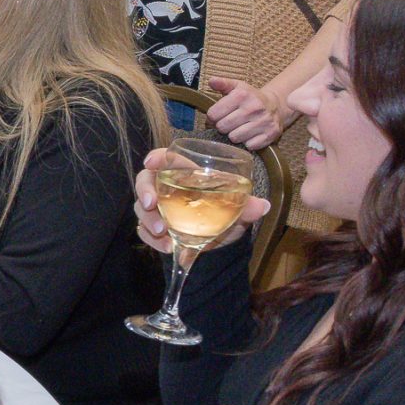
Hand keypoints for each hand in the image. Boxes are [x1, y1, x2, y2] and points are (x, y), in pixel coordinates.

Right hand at [132, 148, 269, 256]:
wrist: (218, 243)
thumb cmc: (225, 215)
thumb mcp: (238, 210)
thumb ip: (246, 206)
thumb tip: (263, 206)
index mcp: (187, 174)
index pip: (167, 159)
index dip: (156, 158)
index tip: (150, 162)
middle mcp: (167, 188)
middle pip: (145, 181)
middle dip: (145, 192)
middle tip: (152, 204)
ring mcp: (158, 209)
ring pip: (142, 208)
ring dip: (149, 220)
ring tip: (164, 233)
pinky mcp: (153, 228)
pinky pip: (143, 231)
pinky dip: (152, 240)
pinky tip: (168, 246)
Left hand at [205, 77, 286, 148]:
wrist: (276, 106)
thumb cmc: (251, 98)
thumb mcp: (237, 87)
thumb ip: (223, 84)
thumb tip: (211, 81)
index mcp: (242, 95)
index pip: (213, 114)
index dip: (212, 117)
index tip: (218, 116)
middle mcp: (254, 108)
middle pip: (222, 127)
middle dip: (222, 127)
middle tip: (228, 123)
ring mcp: (264, 122)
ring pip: (234, 138)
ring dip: (234, 135)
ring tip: (239, 128)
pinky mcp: (271, 134)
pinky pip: (249, 146)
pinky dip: (247, 143)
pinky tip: (250, 134)